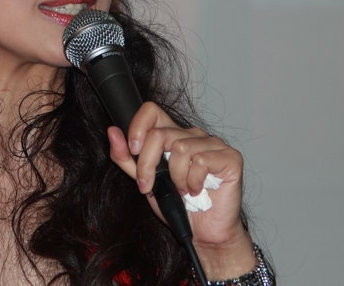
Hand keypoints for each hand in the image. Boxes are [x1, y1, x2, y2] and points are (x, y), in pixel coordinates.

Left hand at [107, 101, 255, 277]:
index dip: (138, 126)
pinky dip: (193, 182)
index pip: (151, 110)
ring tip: (182, 190)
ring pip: (179, 148)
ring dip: (175, 178)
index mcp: (173, 135)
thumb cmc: (178, 206)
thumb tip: (112, 132)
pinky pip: (200, 161)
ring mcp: (213, 144)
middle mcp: (193, 134)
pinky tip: (197, 191)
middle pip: (159, 133)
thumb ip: (127, 159)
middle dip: (147, 164)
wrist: (204, 232)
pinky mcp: (230, 157)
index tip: (133, 150)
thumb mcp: (145, 182)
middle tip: (150, 186)